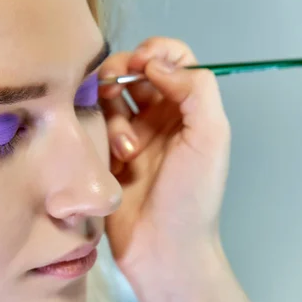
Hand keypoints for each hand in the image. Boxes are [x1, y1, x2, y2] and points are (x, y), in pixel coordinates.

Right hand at [99, 37, 230, 280]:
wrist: (162, 250)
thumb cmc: (192, 196)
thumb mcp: (210, 137)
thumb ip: (195, 89)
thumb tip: (155, 64)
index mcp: (187, 109)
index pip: (171, 59)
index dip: (155, 51)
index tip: (140, 63)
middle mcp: (157, 116)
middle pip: (131, 71)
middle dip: (119, 73)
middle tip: (113, 89)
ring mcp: (126, 135)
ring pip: (107, 98)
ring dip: (112, 114)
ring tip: (126, 150)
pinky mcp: (101, 154)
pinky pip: (91, 126)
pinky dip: (98, 135)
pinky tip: (112, 161)